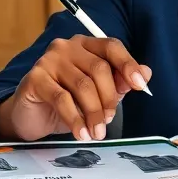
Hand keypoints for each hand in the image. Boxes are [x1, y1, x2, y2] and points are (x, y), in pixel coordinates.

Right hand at [0, 35, 150, 141]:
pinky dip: (76, 119)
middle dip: (110, 97)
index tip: (140, 85)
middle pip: (99, 68)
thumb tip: (145, 73)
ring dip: (94, 112)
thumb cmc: (68, 101)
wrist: (32, 116)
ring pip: (83, 85)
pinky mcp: (35, 79)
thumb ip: (119, 82)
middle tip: (110, 119)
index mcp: (85, 45)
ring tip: (97, 131)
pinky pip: (62, 99)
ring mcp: (48, 61)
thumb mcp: (98, 93)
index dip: (128, 65)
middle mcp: (66, 47)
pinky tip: (82, 133)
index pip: (111, 47)